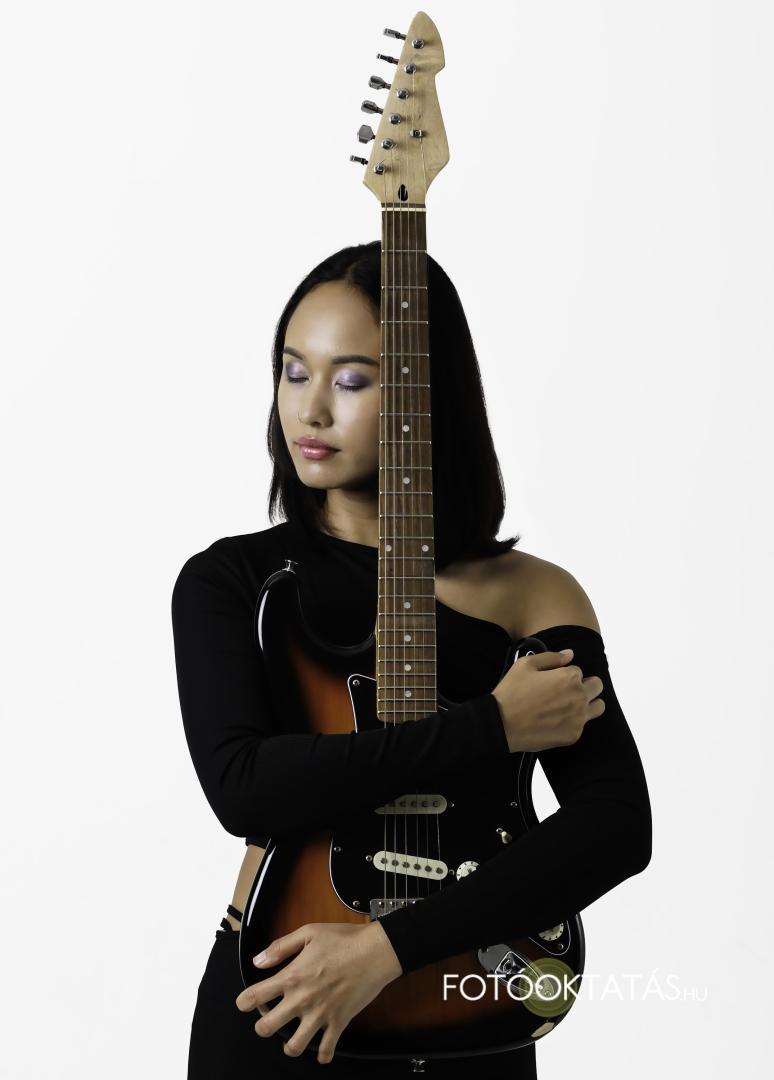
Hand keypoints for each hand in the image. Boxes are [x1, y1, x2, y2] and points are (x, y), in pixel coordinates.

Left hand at [235, 920, 401, 1063]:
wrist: (375, 952)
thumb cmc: (344, 940)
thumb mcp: (309, 933)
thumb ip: (281, 947)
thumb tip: (259, 960)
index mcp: (292, 976)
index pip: (255, 996)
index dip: (244, 1001)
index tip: (245, 1002)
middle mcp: (302, 999)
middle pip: (266, 1027)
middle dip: (261, 1026)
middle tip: (266, 1020)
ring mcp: (320, 1014)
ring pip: (293, 1046)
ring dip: (289, 1045)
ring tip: (290, 1039)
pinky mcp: (338, 1022)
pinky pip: (327, 1049)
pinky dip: (322, 1055)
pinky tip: (320, 1051)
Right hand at [492, 647, 604, 752]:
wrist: (502, 725)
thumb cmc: (511, 692)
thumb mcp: (525, 665)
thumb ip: (551, 657)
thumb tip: (569, 654)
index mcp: (569, 677)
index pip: (578, 671)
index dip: (565, 674)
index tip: (553, 681)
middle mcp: (579, 696)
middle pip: (596, 686)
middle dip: (584, 685)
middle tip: (565, 692)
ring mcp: (579, 717)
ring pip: (598, 706)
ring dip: (588, 703)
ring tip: (569, 706)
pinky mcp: (574, 735)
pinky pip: (583, 725)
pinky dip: (574, 722)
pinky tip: (557, 721)